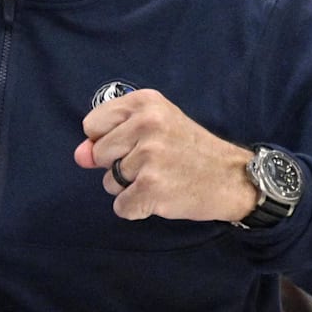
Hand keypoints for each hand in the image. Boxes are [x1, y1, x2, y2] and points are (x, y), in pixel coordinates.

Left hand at [73, 88, 257, 222]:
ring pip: (109, 182)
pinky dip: (137, 208)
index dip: (109, 139)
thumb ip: (110, 136)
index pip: (92, 124)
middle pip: (99, 155)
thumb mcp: (153, 127)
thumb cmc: (188, 149)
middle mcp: (146, 125)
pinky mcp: (151, 188)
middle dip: (120, 164)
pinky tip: (162, 196)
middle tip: (155, 162)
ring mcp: (149, 157)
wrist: (231, 177)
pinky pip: (121, 206)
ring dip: (130, 188)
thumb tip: (80, 156)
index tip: (136, 142)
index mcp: (144, 102)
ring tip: (161, 177)